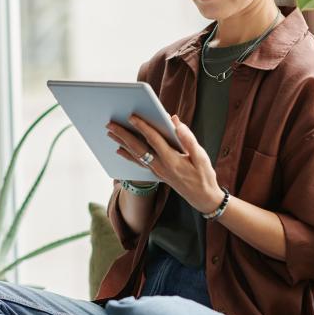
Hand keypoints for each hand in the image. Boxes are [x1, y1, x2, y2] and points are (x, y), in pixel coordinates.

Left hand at [106, 115, 224, 213]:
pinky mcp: (157, 173)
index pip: (153, 139)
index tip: (131, 116)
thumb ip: (188, 138)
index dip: (142, 127)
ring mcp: (157, 171)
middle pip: (138, 147)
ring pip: (135, 155)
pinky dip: (128, 155)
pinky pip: (139, 163)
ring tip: (110, 133)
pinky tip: (119, 150)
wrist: (203, 198)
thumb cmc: (204, 176)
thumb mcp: (201, 157)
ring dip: (122, 143)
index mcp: (172, 160)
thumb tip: (175, 122)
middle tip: (110, 124)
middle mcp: (160, 166)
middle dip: (123, 134)